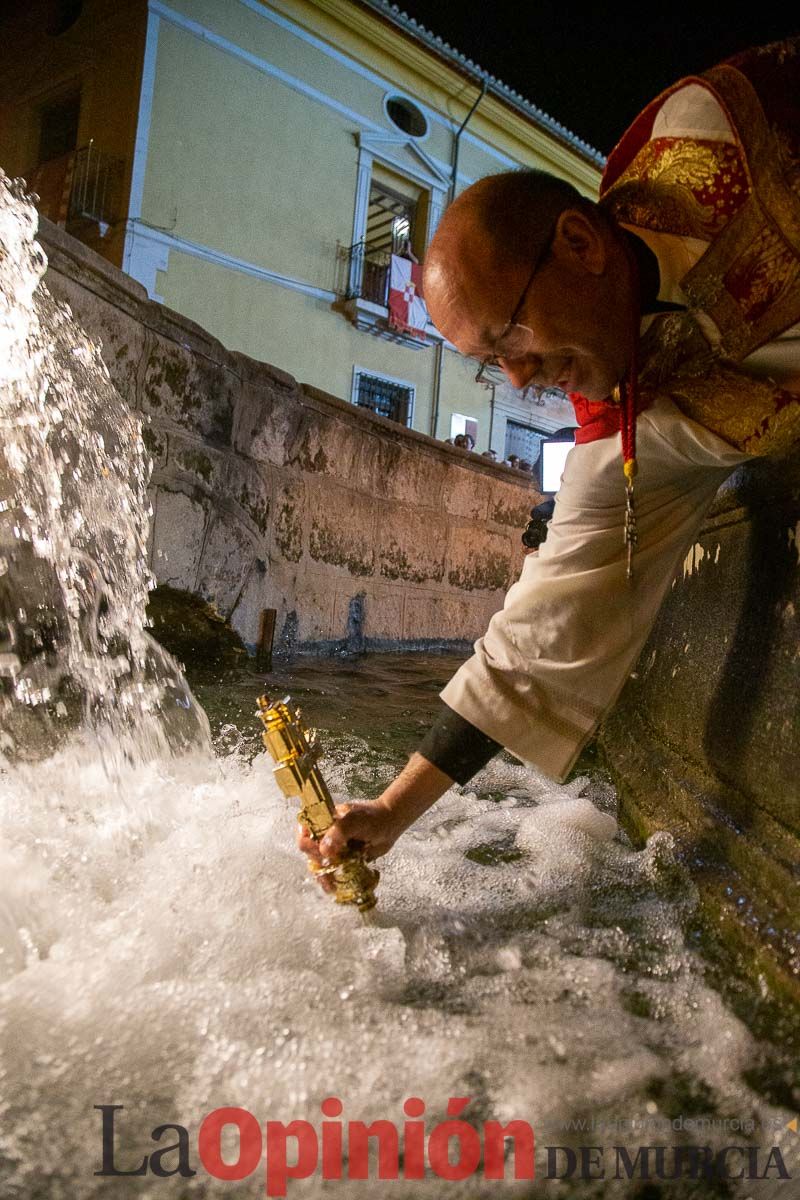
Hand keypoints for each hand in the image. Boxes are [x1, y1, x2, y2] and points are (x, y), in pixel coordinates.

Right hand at [296, 752, 453, 892]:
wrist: (390, 823)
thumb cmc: (372, 817)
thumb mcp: (355, 821)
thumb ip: (339, 832)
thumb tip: (324, 851)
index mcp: (322, 820)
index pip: (303, 832)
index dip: (307, 843)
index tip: (319, 851)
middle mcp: (324, 834)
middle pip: (310, 852)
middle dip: (317, 862)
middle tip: (330, 866)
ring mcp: (333, 848)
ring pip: (320, 865)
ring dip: (323, 875)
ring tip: (330, 885)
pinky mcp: (343, 860)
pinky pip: (332, 872)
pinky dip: (332, 880)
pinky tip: (334, 887)